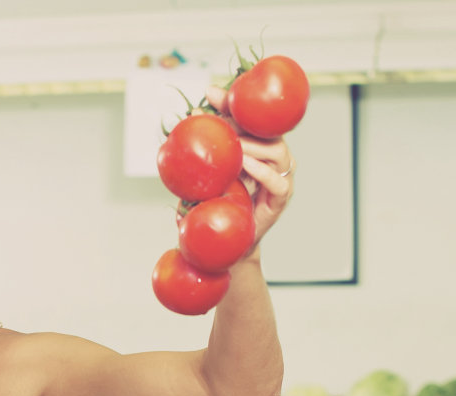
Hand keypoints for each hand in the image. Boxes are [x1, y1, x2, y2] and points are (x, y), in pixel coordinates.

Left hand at [206, 84, 294, 248]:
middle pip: (264, 129)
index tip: (210, 92)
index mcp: (255, 146)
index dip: (231, 103)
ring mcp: (280, 176)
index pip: (247, 118)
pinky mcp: (281, 198)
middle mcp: (271, 156)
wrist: (231, 244)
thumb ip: (199, 158)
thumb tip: (174, 135)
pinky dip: (263, 172)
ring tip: (233, 146)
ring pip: (276, 150)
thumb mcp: (206, 178)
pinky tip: (247, 166)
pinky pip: (277, 181)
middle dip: (241, 120)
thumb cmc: (219, 206)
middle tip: (218, 120)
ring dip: (253, 145)